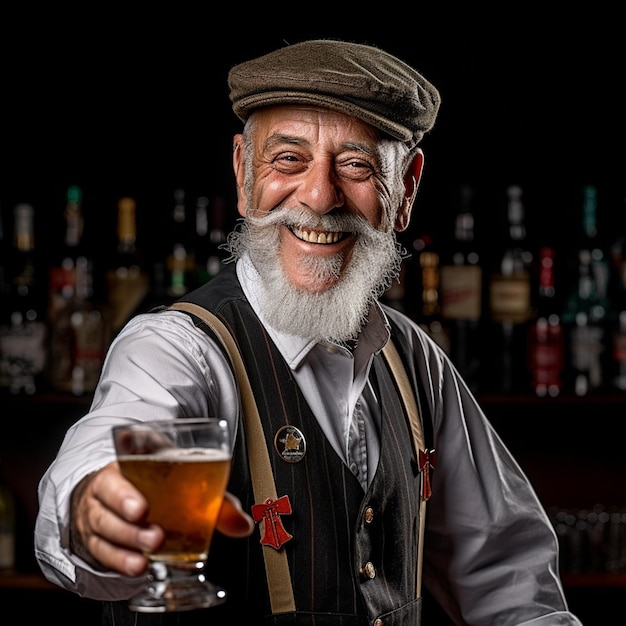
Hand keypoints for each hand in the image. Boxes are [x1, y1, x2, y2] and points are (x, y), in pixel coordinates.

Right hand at [70, 462, 253, 576]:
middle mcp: (107, 486)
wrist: (120, 487)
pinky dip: (120, 561)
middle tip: (154, 536)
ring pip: (104, 528)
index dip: (127, 490)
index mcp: (126, 463)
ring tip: (147, 556)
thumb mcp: (179, 475)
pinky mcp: (97, 538)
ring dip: (126, 545)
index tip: (142, 507)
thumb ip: (211, 497)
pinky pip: (102, 551)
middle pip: (109, 502)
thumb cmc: (154, 478)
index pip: (120, 469)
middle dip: (130, 523)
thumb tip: (242, 523)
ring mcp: (98, 513)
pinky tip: (138, 566)